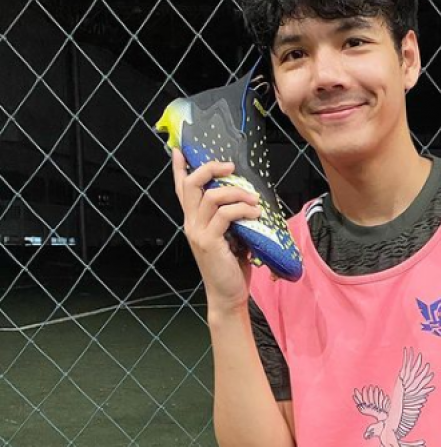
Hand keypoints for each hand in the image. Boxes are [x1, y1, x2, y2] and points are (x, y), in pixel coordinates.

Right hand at [172, 149, 259, 313]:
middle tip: (230, 166)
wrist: (227, 295)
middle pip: (192, 185)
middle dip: (210, 169)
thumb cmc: (231, 267)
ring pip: (211, 197)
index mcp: (194, 221)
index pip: (182, 190)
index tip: (179, 150)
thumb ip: (231, 220)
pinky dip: (242, 211)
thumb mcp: (232, 238)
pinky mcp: (209, 242)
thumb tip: (248, 201)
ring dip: (236, 193)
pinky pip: (225, 216)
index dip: (179, 169)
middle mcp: (191, 224)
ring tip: (254, 200)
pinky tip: (256, 215)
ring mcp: (198, 233)